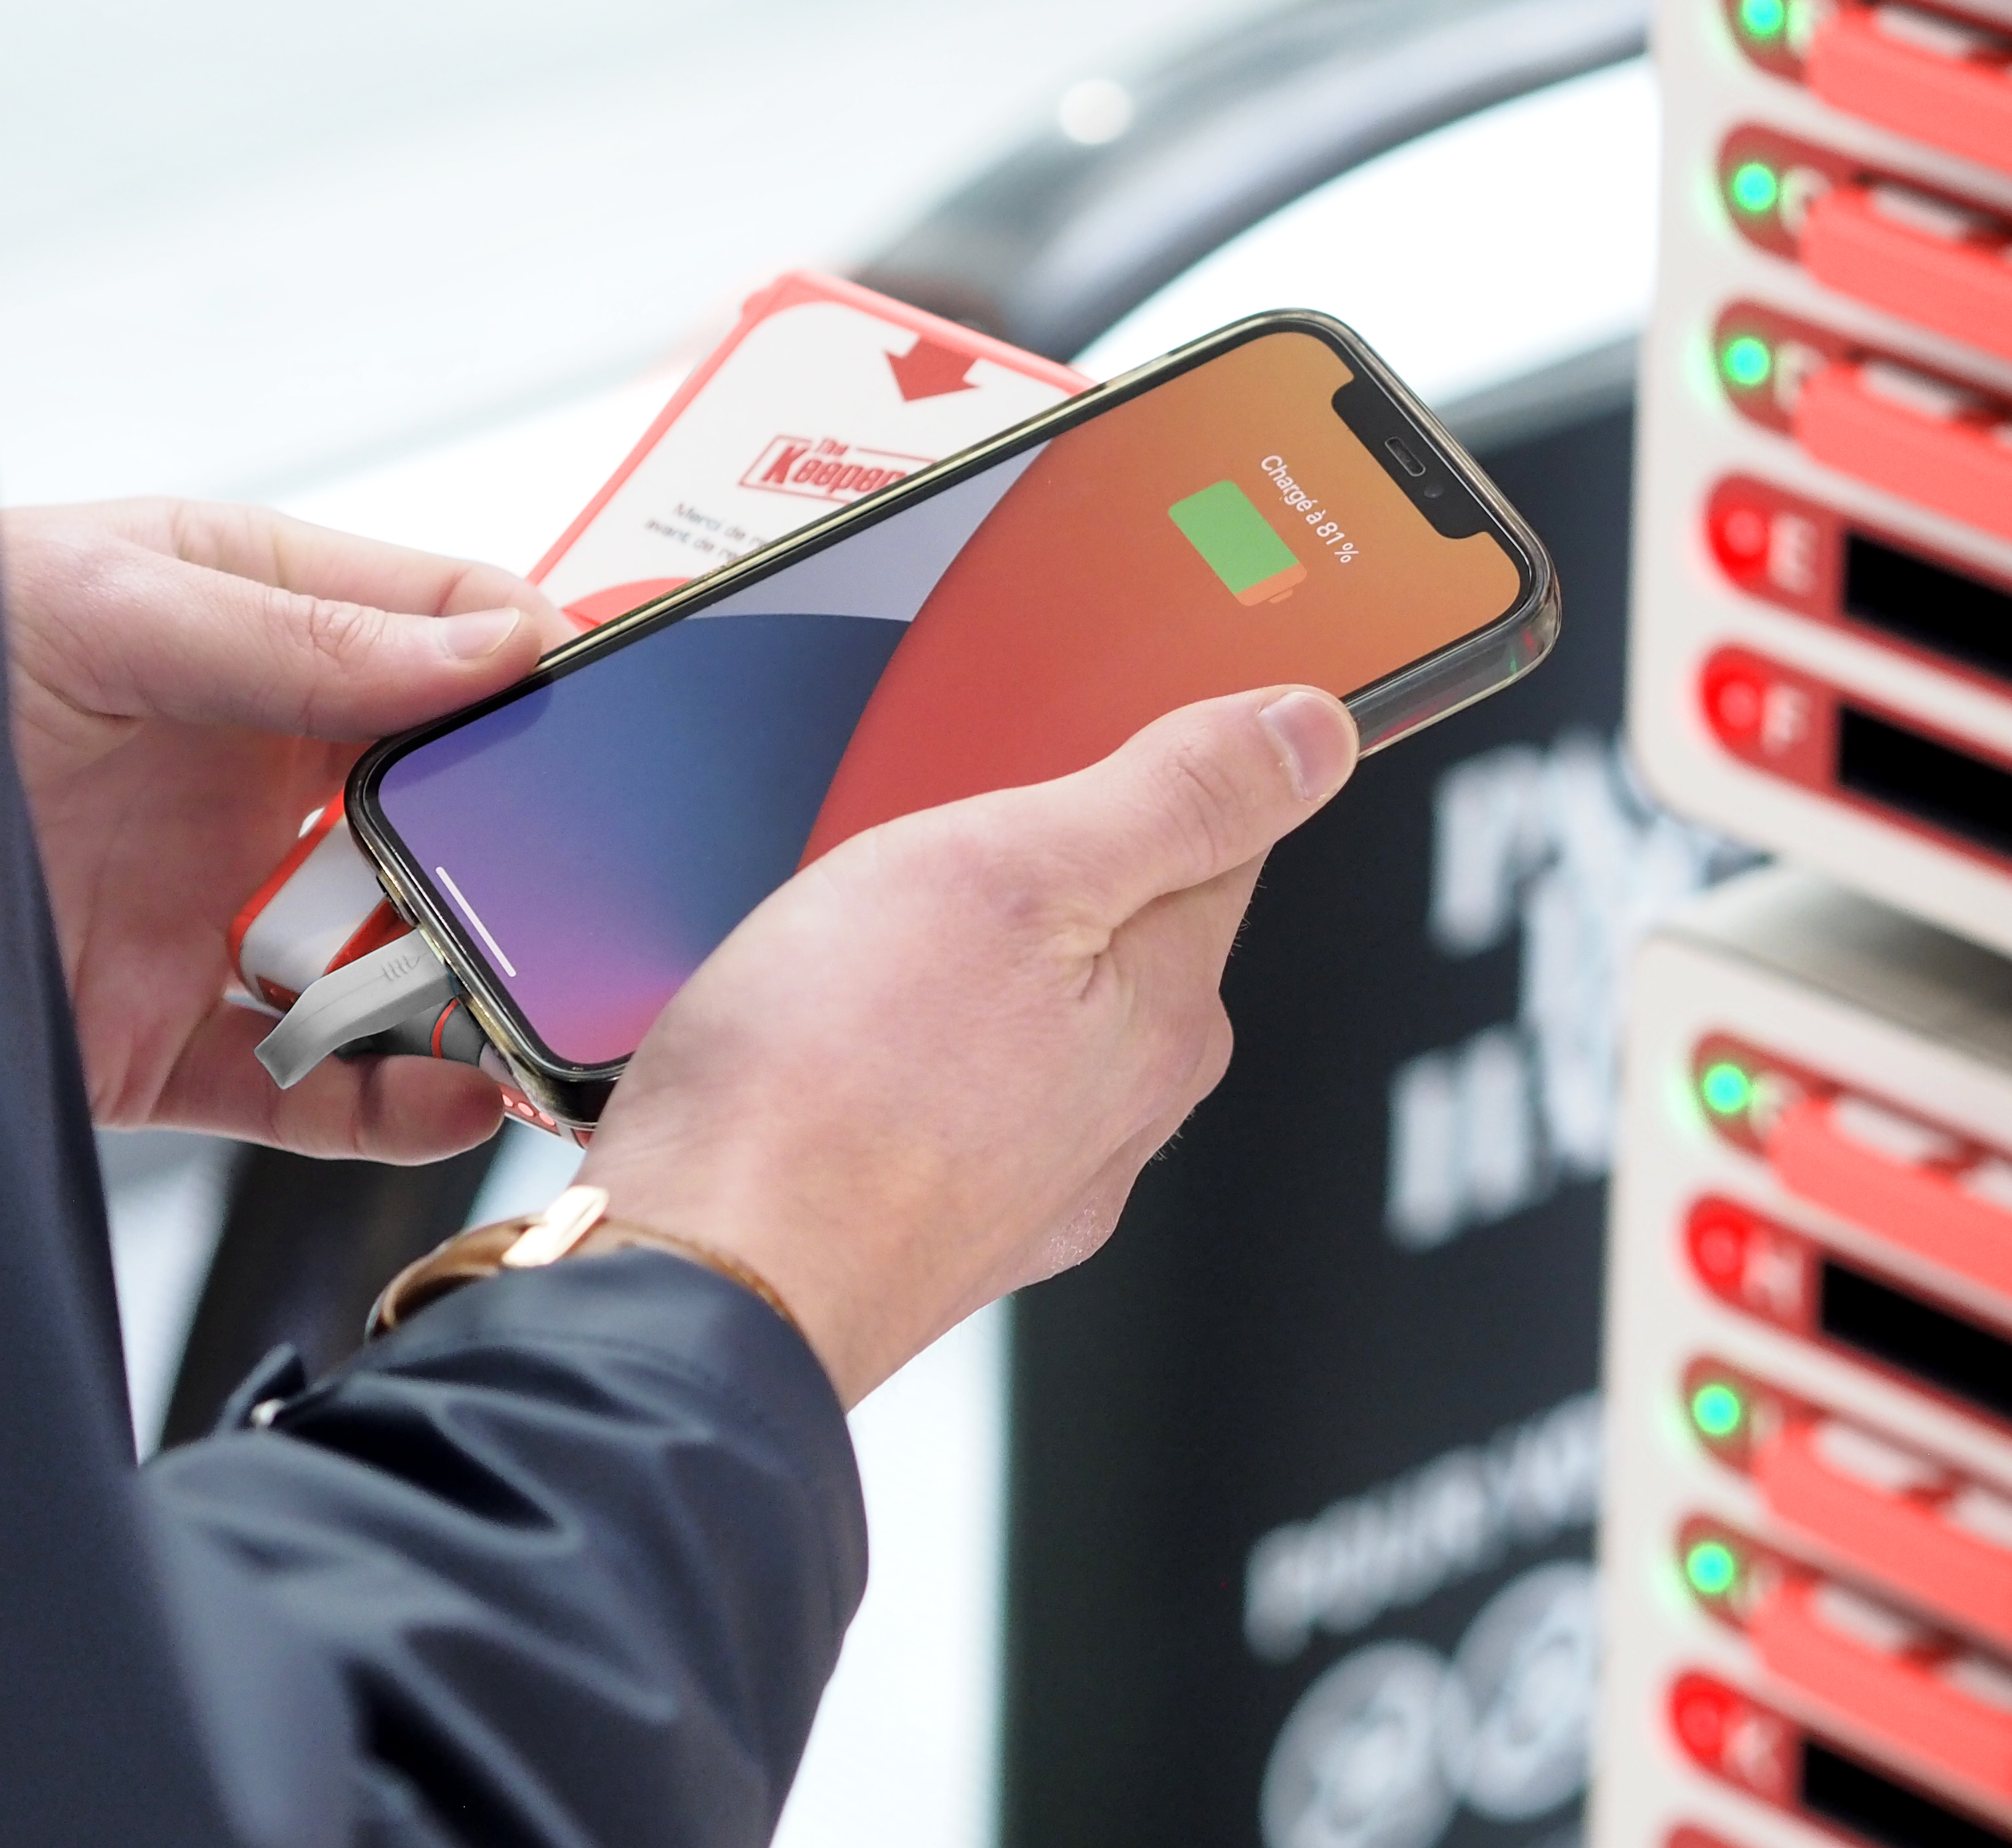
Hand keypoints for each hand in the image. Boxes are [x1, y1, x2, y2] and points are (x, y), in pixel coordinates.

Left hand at [0, 499, 569, 1159]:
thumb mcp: (114, 603)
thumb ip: (308, 635)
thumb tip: (497, 649)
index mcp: (269, 636)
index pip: (457, 640)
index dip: (545, 672)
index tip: (609, 715)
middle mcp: (265, 778)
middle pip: (453, 819)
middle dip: (532, 856)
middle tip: (593, 886)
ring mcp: (229, 911)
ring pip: (407, 962)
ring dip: (486, 991)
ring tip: (544, 1013)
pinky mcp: (179, 1038)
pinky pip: (319, 1088)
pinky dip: (399, 1107)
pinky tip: (457, 1091)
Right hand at [579, 685, 1358, 1401]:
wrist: (700, 1277)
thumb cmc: (838, 1085)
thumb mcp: (1023, 872)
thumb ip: (1174, 798)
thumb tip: (1311, 737)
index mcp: (1170, 1010)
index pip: (1222, 843)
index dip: (1158, 765)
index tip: (1087, 733)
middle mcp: (1124, 1107)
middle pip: (1121, 928)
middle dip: (1047, 864)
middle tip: (938, 832)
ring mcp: (1030, 1175)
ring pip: (1028, 1010)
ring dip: (965, 954)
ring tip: (861, 931)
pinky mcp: (934, 1216)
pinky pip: (946, 1084)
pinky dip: (903, 1041)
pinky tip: (829, 1028)